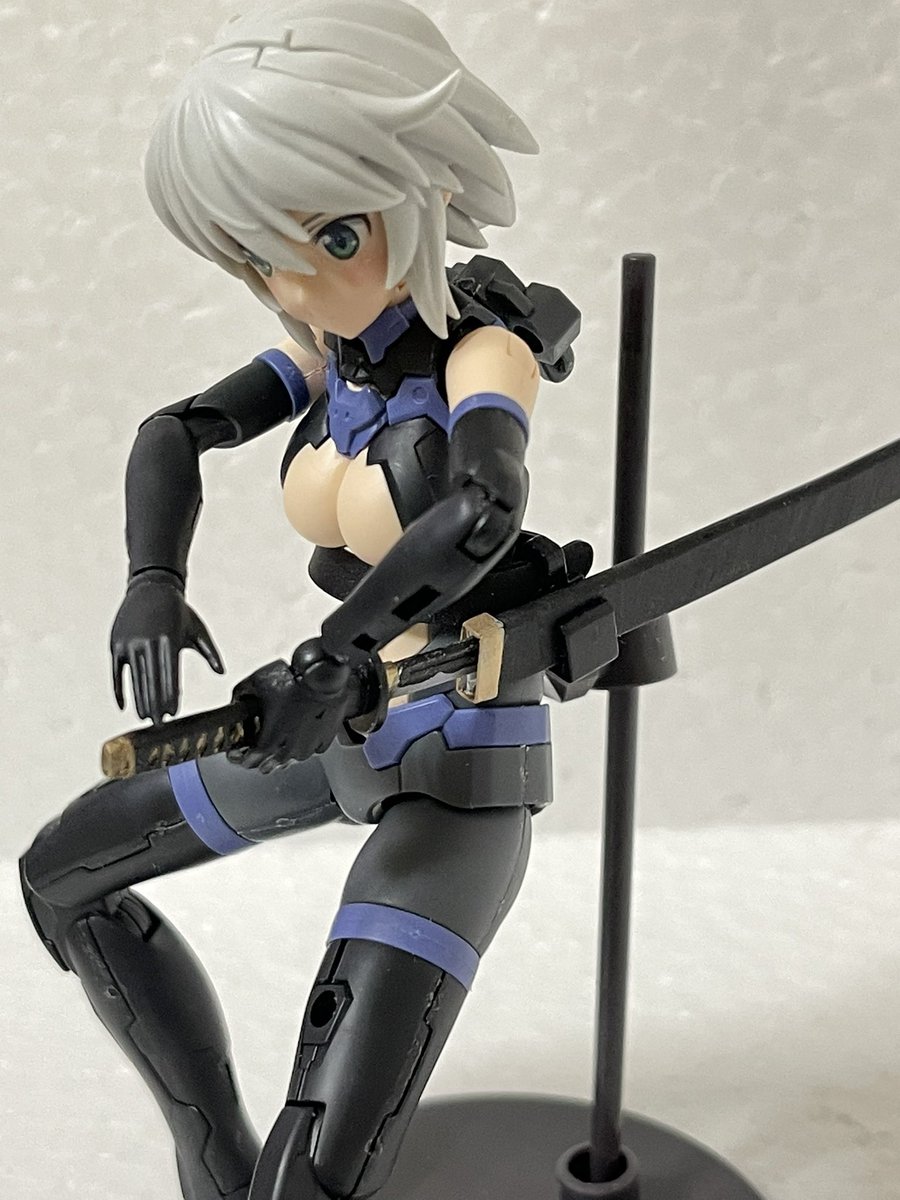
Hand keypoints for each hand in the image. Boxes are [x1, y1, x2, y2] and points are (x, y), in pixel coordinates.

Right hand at [110, 569, 223, 722]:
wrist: (151, 588)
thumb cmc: (179, 612)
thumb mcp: (197, 628)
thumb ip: (210, 652)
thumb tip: (221, 672)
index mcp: (170, 639)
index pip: (170, 675)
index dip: (170, 696)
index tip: (173, 714)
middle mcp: (149, 642)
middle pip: (152, 681)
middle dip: (156, 705)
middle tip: (159, 725)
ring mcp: (130, 644)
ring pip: (135, 679)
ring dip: (140, 700)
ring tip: (146, 717)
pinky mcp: (116, 645)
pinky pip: (116, 672)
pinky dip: (119, 690)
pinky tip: (124, 706)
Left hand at [229, 637, 353, 771]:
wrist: (324, 677)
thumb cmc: (295, 681)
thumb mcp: (257, 683)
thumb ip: (242, 695)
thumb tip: (237, 700)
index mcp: (270, 741)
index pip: (250, 761)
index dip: (240, 757)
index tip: (238, 752)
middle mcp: (290, 750)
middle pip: (270, 765)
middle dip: (260, 758)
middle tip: (257, 748)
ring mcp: (309, 747)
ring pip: (292, 760)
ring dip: (284, 752)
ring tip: (280, 741)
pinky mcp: (325, 740)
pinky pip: (312, 749)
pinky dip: (305, 743)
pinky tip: (301, 733)